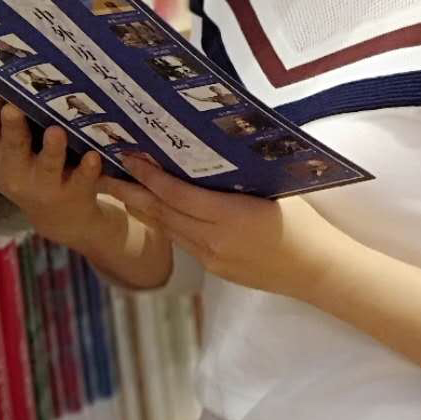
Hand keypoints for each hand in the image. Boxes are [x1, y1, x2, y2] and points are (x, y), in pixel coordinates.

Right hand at [0, 93, 123, 253]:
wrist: (58, 217)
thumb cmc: (30, 170)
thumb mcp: (8, 154)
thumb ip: (7, 124)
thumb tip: (13, 72)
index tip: (4, 77)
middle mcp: (11, 173)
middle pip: (10, 146)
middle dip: (12, 127)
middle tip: (13, 107)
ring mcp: (43, 185)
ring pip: (47, 164)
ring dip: (52, 148)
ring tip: (56, 131)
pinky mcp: (73, 192)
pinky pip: (81, 179)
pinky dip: (87, 168)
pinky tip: (93, 156)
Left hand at [98, 153, 344, 298]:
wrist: (317, 270)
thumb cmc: (303, 222)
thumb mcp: (273, 190)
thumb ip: (239, 177)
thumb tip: (209, 150)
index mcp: (229, 218)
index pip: (177, 195)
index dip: (149, 176)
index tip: (129, 157)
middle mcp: (214, 241)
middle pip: (162, 214)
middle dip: (130, 193)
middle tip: (103, 174)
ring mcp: (212, 259)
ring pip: (167, 231)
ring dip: (141, 210)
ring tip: (119, 190)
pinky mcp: (215, 269)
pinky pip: (182, 242)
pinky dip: (163, 225)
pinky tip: (152, 213)